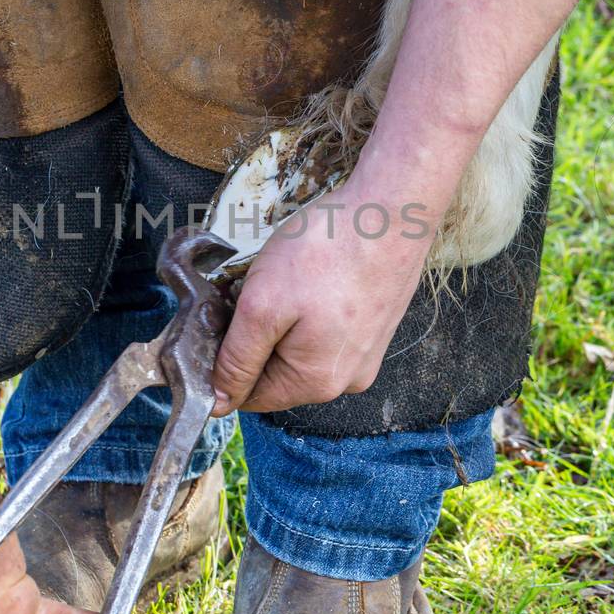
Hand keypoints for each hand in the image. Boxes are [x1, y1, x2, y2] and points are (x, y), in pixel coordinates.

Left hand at [211, 181, 434, 414]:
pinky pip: (325, 333)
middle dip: (256, 336)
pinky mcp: (373, 329)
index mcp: (316, 383)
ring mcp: (364, 355)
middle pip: (275, 374)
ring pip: (298, 351)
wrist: (392, 211)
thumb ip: (238, 359)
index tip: (224, 317)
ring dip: (281, 321)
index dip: (224, 360)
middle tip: (258, 289)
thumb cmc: (327, 251)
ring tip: (289, 279)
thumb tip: (220, 403)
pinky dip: (308, 311)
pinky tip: (311, 279)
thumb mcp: (261, 306)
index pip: (249, 396)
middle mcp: (345, 380)